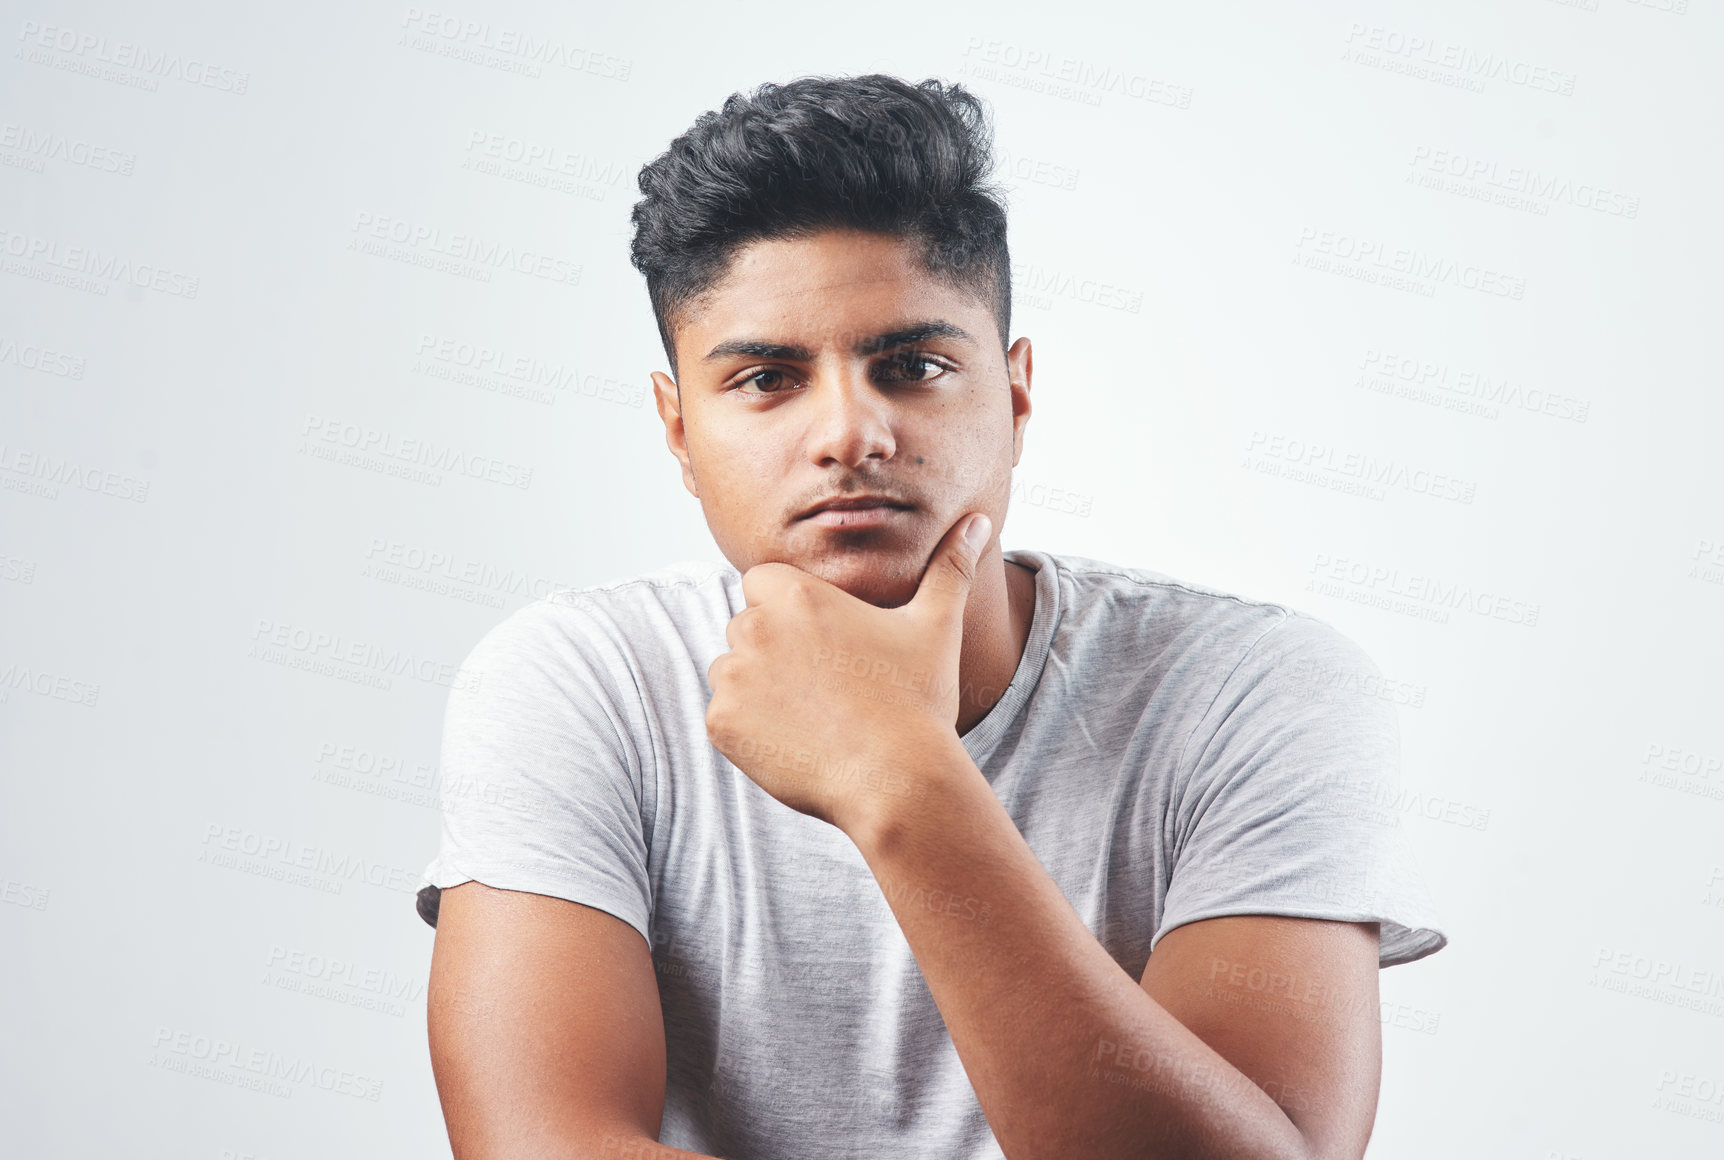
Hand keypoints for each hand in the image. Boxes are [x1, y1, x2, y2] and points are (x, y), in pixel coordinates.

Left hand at [705, 510, 991, 833]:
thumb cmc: (917, 700)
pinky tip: (794, 742)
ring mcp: (734, 678)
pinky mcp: (722, 725)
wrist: (896, 780)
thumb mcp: (936, 626)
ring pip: (730, 671)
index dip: (788, 609)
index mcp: (797, 595)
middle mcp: (756, 628)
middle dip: (773, 650)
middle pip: (746, 627)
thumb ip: (948, 568)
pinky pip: (723, 718)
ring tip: (810, 715)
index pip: (762, 583)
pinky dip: (748, 731)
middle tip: (824, 685)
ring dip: (756, 688)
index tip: (822, 641)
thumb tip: (978, 521)